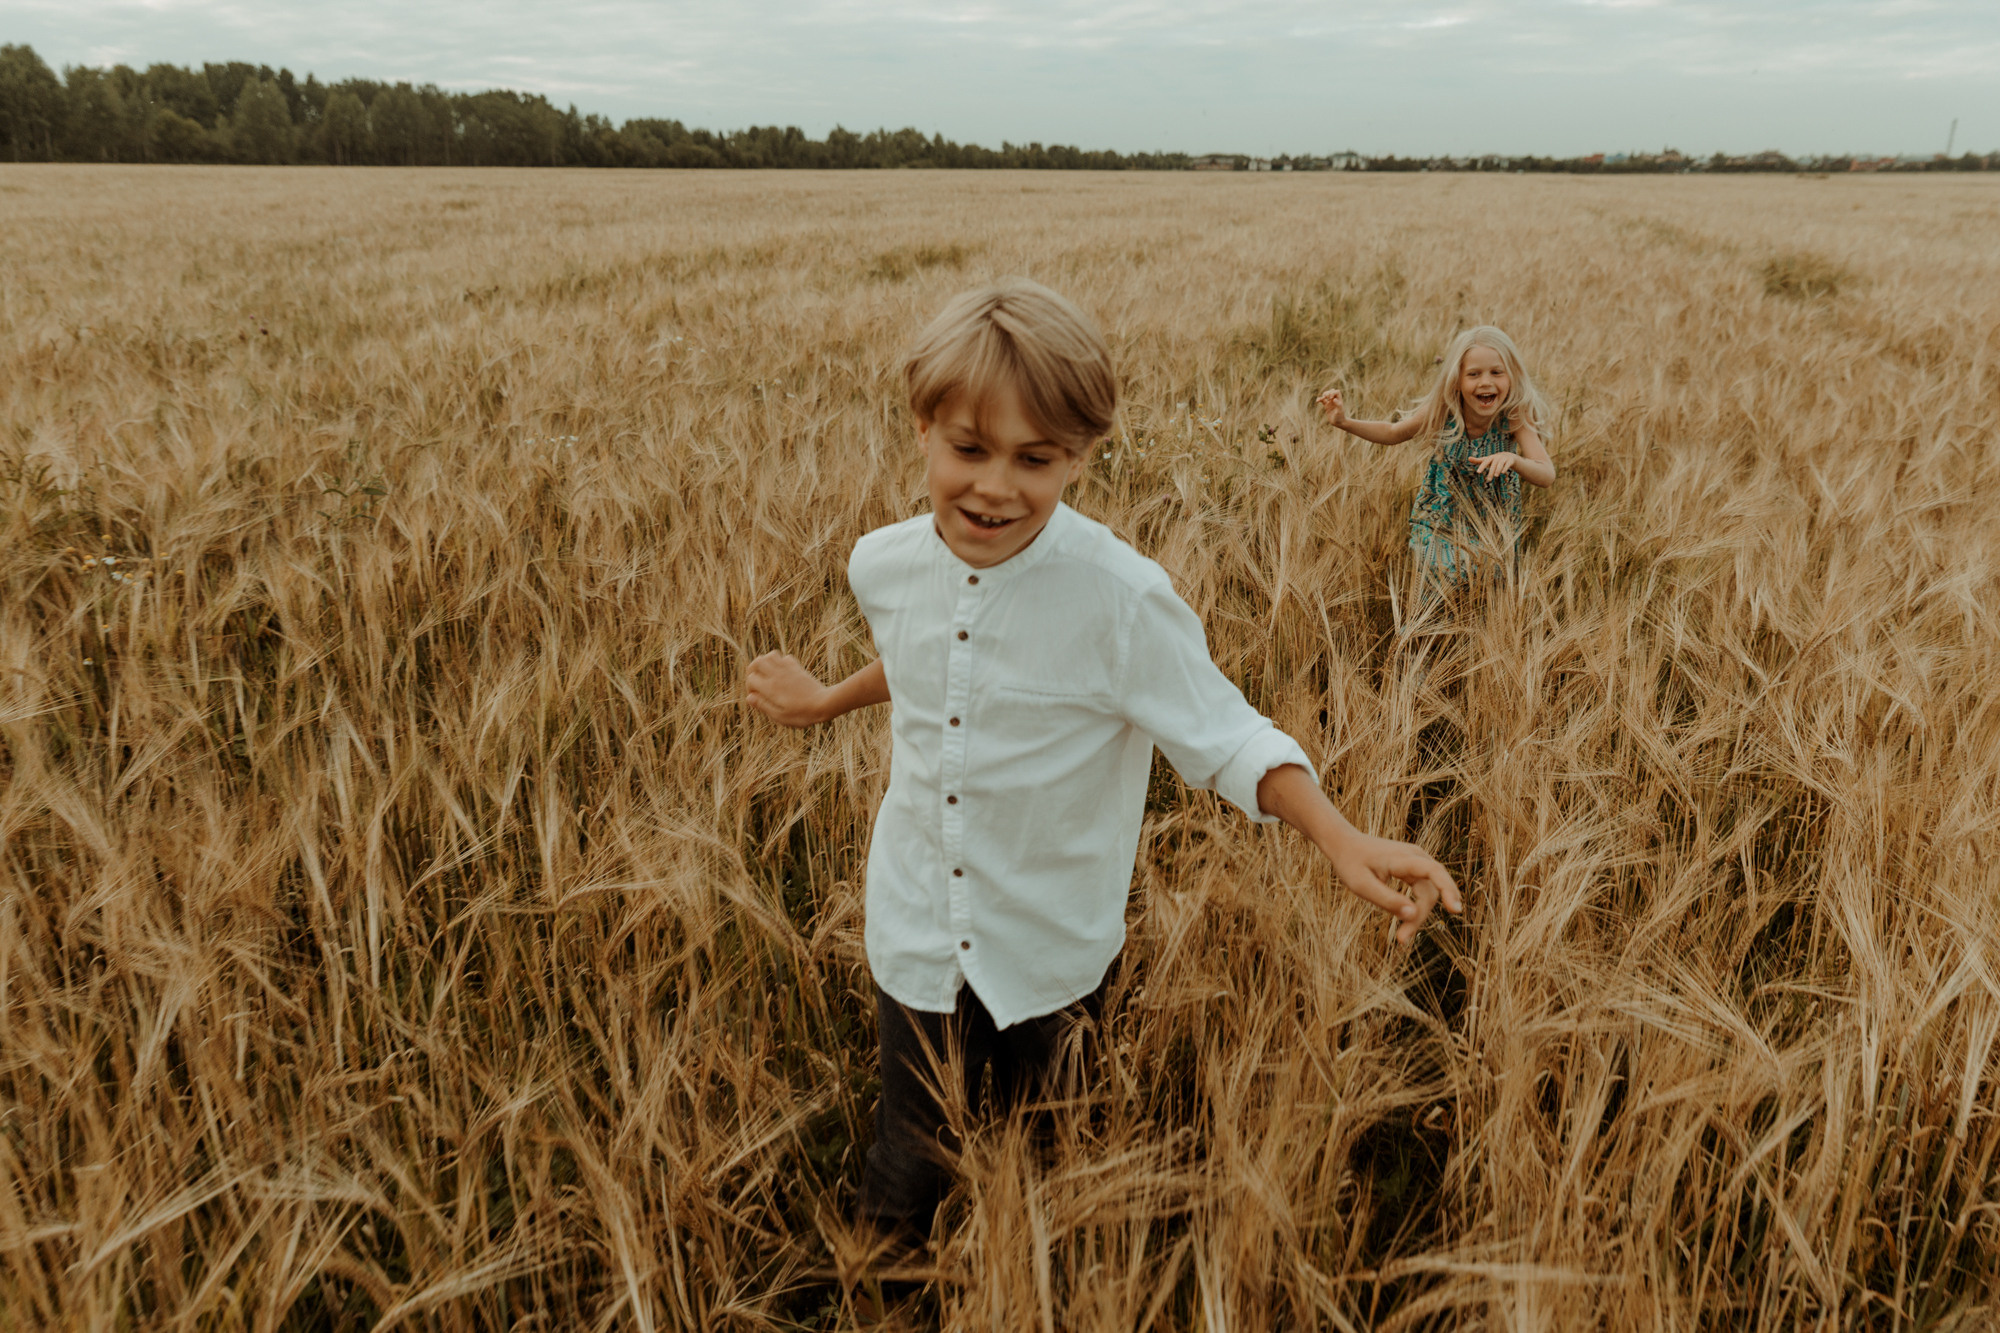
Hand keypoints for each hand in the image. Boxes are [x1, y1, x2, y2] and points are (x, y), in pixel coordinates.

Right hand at [745, 651, 832, 727]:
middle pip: (757, 661)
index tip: (757, 697)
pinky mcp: (798, 669)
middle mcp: (777, 675)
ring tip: (768, 674)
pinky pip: (786, 657)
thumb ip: (763, 705)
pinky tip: (784, 673)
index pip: (751, 678)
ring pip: (770, 655)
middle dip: (753, 670)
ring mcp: (788, 670)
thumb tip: (749, 697)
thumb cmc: (802, 714)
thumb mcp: (780, 716)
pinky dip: (781, 662)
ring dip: (766, 663)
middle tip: (758, 681)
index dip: (750, 688)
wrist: (824, 704)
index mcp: (770, 688)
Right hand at [1315, 388, 1348, 428]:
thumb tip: (1334, 399)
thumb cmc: (1340, 417)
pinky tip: (1317, 401)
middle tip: (1327, 398)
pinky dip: (1319, 399)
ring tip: (1322, 399)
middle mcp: (1335, 400)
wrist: (1338, 422)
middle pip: (1331, 391)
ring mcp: (1330, 403)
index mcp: (1339, 400)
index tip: (1331, 398)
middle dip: (1328, 393)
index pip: (1337, 392)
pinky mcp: (1326, 406)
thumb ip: (1338, 405)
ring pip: (1326, 395)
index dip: (1333, 393)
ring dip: (1323, 395)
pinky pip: (1322, 400)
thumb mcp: (1340, 411)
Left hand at [1327, 832, 1463, 945]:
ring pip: (1429, 892)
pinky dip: (1418, 907)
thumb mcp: (1362, 886)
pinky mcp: (1414, 868)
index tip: (1455, 910)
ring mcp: (1417, 861)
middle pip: (1430, 890)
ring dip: (1419, 914)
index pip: (1433, 872)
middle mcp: (1416, 856)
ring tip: (1402, 937)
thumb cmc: (1351, 864)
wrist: (1345, 844)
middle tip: (1402, 939)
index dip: (1447, 890)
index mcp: (1402, 857)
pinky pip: (1424, 890)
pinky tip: (1409, 923)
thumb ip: (1387, 900)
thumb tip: (1413, 914)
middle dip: (1421, 915)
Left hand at [1471, 451, 1519, 479]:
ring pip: (1500, 464)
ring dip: (1498, 470)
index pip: (1485, 462)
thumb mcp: (1487, 460)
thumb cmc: (1495, 460)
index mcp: (1491, 457)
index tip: (1478, 472)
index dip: (1482, 466)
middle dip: (1491, 472)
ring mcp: (1504, 458)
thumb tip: (1468, 458)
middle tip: (1488, 479)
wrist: (1509, 457)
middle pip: (1493, 464)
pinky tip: (1503, 473)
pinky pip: (1507, 464)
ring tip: (1496, 476)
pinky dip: (1505, 468)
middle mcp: (1497, 457)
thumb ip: (1478, 460)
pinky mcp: (1510, 461)